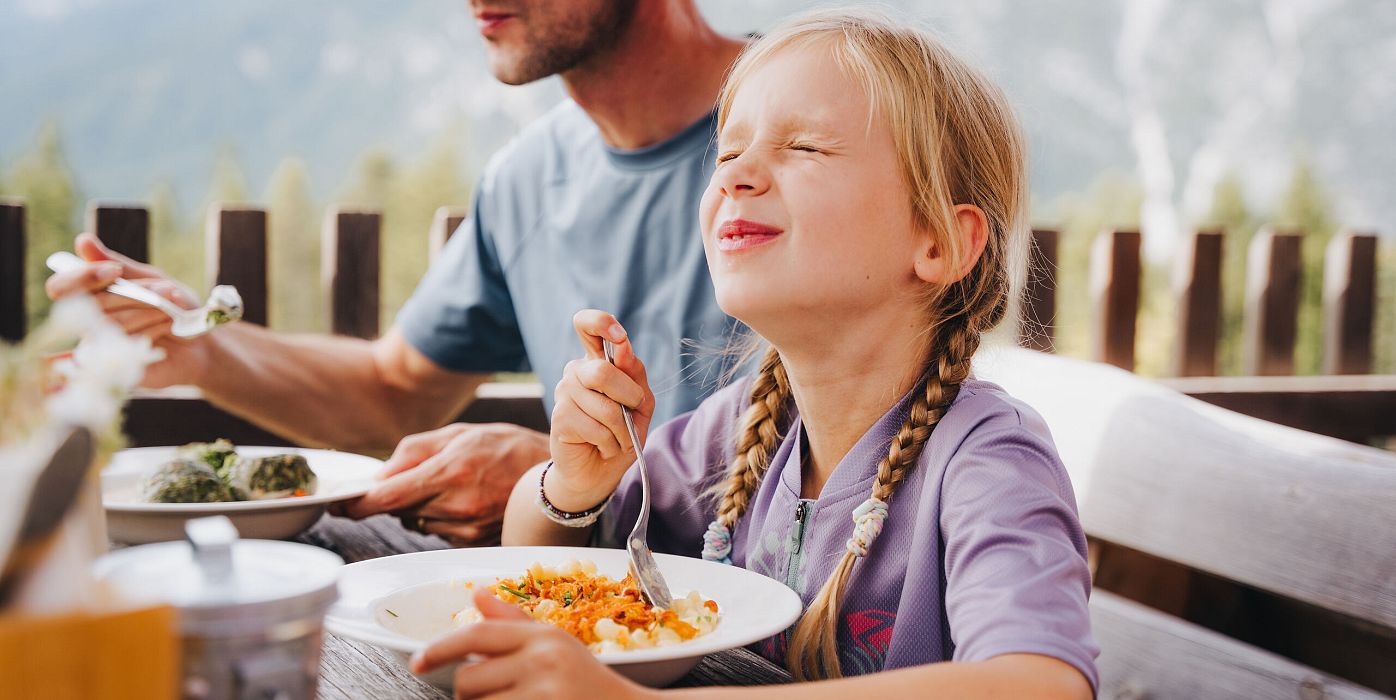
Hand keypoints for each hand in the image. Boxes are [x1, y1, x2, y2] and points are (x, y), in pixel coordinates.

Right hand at [43, 233, 210, 387]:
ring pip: (113, 323)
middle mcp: (90, 323)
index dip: (83, 278)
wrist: (203, 343)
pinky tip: (169, 326)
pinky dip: (153, 330)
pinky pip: (127, 345)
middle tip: (166, 290)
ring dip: (148, 310)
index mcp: (92, 298)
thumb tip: (82, 241)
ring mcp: (101, 348)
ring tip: (173, 307)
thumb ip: (117, 264)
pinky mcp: (118, 368)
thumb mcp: (152, 280)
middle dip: (134, 293)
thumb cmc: (174, 309)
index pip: (62, 288)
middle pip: (94, 304)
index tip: (115, 270)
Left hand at [338, 422, 549, 544]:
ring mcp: (468, 527)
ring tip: (453, 484)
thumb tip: (380, 475)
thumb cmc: (508, 447)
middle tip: (417, 478)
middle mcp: (457, 505)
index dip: (356, 505)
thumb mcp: (460, 433)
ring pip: (419, 523)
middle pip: (400, 512)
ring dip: (421, 507)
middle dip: (397, 497)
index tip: (339, 506)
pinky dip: (442, 518)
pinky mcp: (476, 541)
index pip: (387, 498)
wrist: (555, 474)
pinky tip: (465, 500)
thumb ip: (415, 451)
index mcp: (449, 472)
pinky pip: (440, 532)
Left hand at [411, 588, 654, 699]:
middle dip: (471, 694)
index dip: (438, 649)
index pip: (476, 635)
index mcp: (542, 635)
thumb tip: (474, 594)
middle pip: (468, 680)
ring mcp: (544, 693)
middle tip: (499, 695)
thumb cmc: (588, 683)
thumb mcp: (555, 645)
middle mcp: (542, 660)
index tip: (417, 662)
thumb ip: (512, 622)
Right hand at [546, 310, 654, 512]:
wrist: (598, 473)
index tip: (620, 338)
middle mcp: (576, 370)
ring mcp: (564, 392)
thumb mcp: (640, 404)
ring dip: (623, 430)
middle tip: (631, 415)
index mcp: (597, 360)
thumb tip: (623, 347)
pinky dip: (610, 443)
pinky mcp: (559, 417)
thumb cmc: (621, 434)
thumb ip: (636, 376)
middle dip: (629, 399)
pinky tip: (602, 447)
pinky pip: (597, 429)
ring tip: (617, 439)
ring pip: (606, 407)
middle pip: (604, 372)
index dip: (602, 324)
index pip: (588, 324)